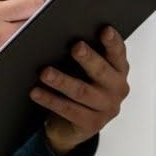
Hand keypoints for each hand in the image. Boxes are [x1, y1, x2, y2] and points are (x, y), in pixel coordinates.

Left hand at [32, 26, 130, 155]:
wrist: (73, 126)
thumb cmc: (80, 86)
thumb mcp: (86, 70)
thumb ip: (84, 55)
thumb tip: (61, 34)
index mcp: (119, 69)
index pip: (118, 52)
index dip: (112, 41)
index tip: (104, 29)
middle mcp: (118, 88)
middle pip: (101, 71)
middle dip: (88, 58)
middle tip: (75, 47)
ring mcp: (107, 108)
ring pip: (82, 92)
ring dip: (62, 81)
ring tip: (45, 72)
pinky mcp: (92, 124)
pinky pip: (69, 110)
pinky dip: (51, 100)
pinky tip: (36, 92)